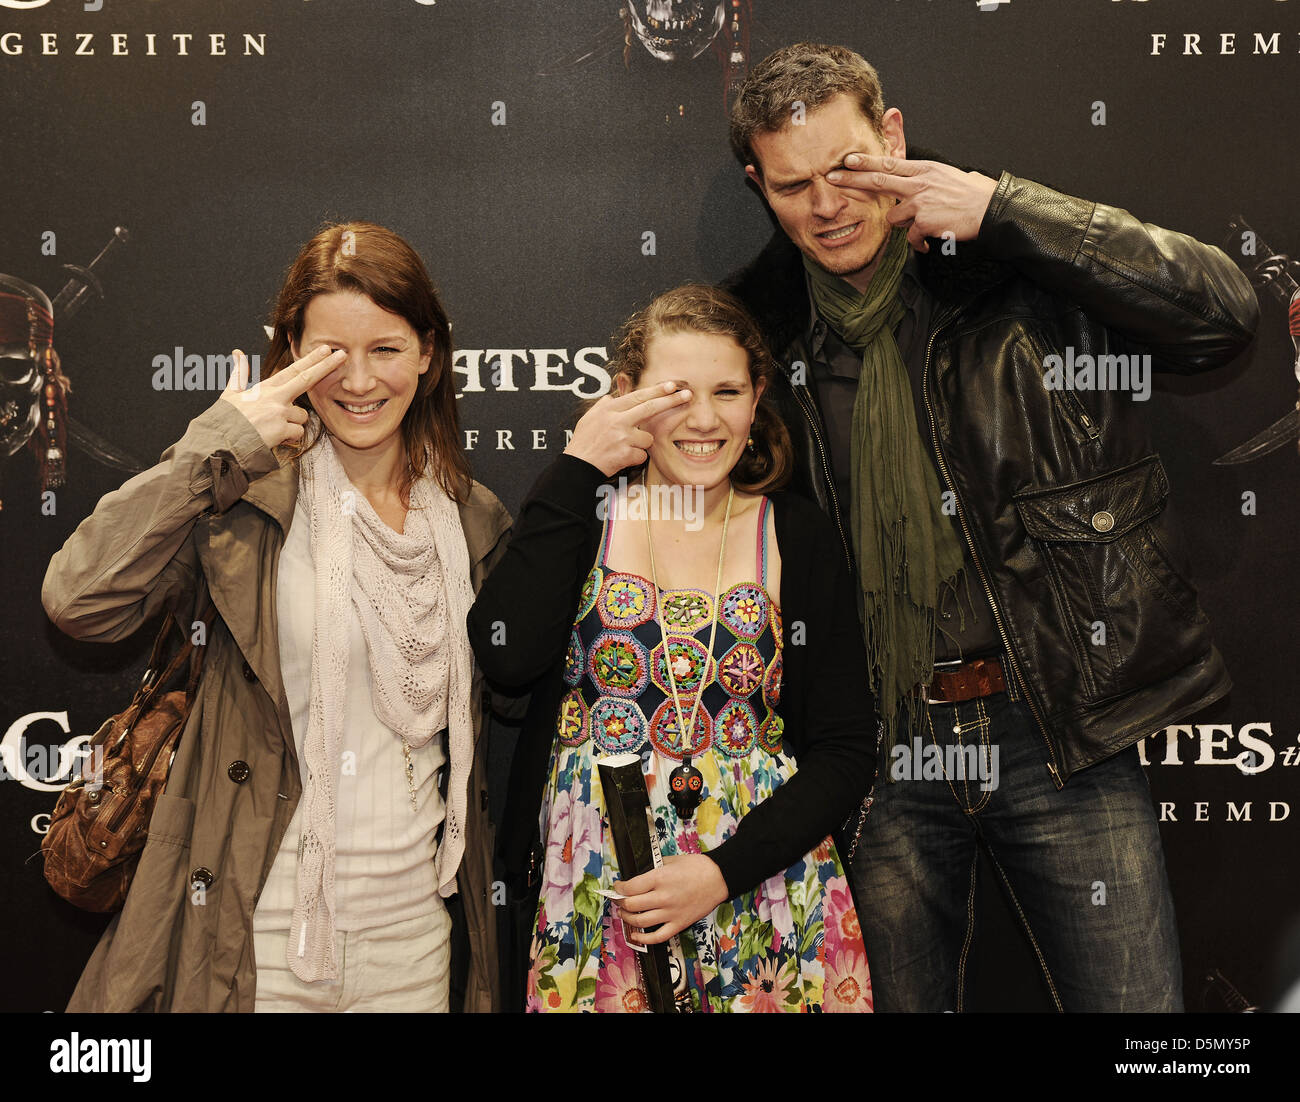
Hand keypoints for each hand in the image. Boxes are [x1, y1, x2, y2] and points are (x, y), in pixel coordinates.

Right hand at [218, 345, 343, 449]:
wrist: (218, 442)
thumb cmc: (225, 420)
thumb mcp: (231, 393)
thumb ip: (239, 374)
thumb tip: (237, 352)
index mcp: (265, 388)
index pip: (293, 370)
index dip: (311, 359)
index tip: (325, 349)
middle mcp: (275, 397)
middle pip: (307, 379)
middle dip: (326, 366)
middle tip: (342, 355)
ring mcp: (279, 413)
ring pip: (302, 416)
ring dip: (293, 423)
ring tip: (272, 428)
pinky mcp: (280, 429)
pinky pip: (297, 432)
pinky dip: (289, 437)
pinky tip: (274, 438)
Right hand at [563, 380, 691, 476]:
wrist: (578, 465)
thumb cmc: (584, 442)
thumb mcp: (589, 417)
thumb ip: (603, 406)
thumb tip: (612, 397)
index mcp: (609, 409)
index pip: (637, 396)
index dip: (656, 390)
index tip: (672, 385)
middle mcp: (617, 421)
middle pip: (650, 408)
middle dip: (671, 400)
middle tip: (688, 394)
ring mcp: (622, 438)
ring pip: (648, 438)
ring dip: (641, 444)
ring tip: (622, 448)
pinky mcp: (626, 454)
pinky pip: (642, 455)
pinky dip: (635, 457)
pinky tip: (621, 458)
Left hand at [613, 854, 728, 943]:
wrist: (718, 878)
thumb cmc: (695, 866)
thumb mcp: (670, 860)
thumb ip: (653, 869)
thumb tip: (636, 878)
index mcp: (660, 878)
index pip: (630, 887)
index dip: (619, 888)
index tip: (617, 887)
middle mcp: (663, 897)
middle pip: (632, 905)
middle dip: (620, 902)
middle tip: (618, 899)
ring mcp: (671, 913)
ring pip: (641, 921)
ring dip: (627, 918)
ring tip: (624, 913)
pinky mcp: (679, 924)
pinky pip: (657, 936)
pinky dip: (643, 938)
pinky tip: (635, 935)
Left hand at [826, 153, 998, 251]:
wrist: (990, 209)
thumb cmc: (972, 194)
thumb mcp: (947, 175)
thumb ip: (925, 178)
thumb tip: (910, 181)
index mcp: (924, 170)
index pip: (890, 163)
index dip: (866, 161)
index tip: (847, 159)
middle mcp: (919, 183)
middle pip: (879, 180)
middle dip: (852, 179)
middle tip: (831, 177)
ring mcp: (920, 202)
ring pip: (894, 218)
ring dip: (906, 225)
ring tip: (927, 224)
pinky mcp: (924, 222)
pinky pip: (911, 237)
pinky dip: (920, 243)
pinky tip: (931, 241)